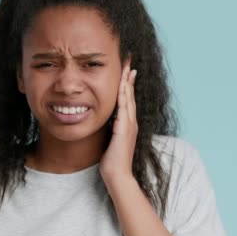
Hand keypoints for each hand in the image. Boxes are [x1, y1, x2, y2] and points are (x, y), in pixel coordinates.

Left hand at [99, 57, 137, 180]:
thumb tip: (105, 125)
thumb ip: (110, 131)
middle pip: (130, 94)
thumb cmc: (112, 162)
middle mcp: (131, 122)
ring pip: (129, 98)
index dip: (126, 83)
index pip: (127, 98)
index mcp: (127, 124)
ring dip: (128, 82)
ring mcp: (129, 125)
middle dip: (129, 76)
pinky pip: (124, 109)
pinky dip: (124, 96)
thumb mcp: (110, 142)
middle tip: (129, 60)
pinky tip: (122, 86)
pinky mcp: (124, 130)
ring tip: (128, 66)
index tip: (126, 69)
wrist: (118, 176)